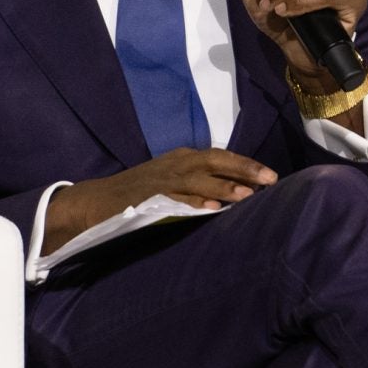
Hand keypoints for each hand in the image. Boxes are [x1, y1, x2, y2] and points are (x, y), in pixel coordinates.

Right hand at [42, 148, 275, 251]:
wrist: (95, 201)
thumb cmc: (140, 192)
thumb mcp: (174, 181)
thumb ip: (203, 184)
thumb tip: (240, 193)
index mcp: (183, 159)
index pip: (220, 157)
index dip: (246, 165)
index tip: (272, 175)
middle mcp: (175, 165)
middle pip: (215, 161)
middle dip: (243, 169)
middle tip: (271, 179)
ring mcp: (161, 180)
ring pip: (198, 179)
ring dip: (223, 187)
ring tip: (248, 195)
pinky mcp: (147, 198)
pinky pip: (174, 199)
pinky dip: (192, 203)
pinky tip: (210, 210)